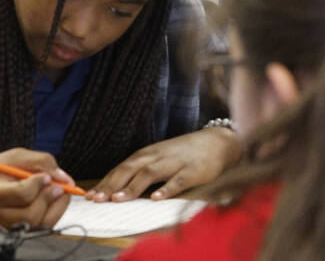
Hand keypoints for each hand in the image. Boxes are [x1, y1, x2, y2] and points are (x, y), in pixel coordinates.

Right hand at [0, 148, 72, 227]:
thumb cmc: (4, 168)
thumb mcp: (18, 157)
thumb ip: (42, 162)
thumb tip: (62, 178)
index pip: (21, 194)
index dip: (38, 184)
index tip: (46, 176)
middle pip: (30, 215)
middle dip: (49, 197)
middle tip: (58, 186)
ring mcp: (8, 225)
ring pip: (38, 224)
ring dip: (54, 205)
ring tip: (55, 191)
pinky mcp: (19, 230)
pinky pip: (43, 227)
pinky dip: (54, 212)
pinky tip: (52, 199)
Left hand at [87, 127, 241, 201]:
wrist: (218, 142)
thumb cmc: (185, 153)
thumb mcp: (160, 157)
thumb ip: (140, 171)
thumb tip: (114, 189)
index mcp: (148, 154)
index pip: (122, 168)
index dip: (105, 182)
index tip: (89, 196)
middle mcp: (159, 156)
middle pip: (131, 169)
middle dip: (113, 184)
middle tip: (97, 199)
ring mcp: (176, 162)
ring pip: (151, 173)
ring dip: (133, 186)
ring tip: (118, 199)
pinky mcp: (194, 170)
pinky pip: (179, 180)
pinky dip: (167, 188)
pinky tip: (157, 198)